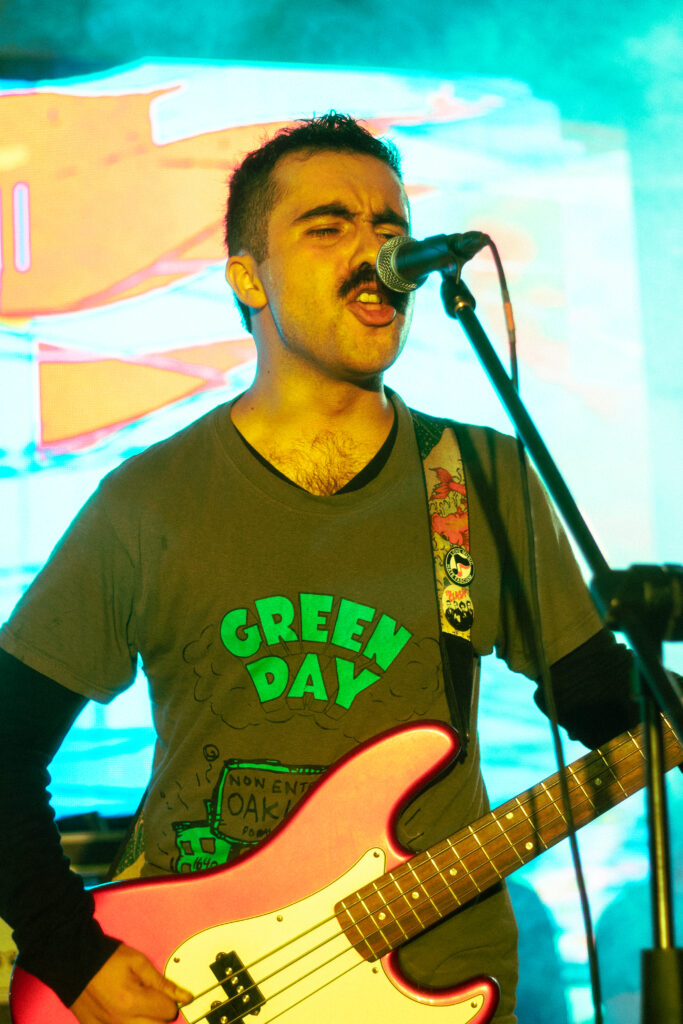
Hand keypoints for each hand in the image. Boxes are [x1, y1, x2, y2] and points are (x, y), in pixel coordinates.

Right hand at [70, 943, 192, 1023]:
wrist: (73, 961)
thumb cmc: (106, 959)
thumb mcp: (139, 963)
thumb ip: (163, 983)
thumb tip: (185, 997)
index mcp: (133, 1001)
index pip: (168, 1012)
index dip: (169, 1000)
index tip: (161, 992)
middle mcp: (120, 1021)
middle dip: (159, 1014)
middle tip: (150, 1000)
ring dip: (145, 1022)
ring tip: (138, 1007)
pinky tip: (125, 1014)